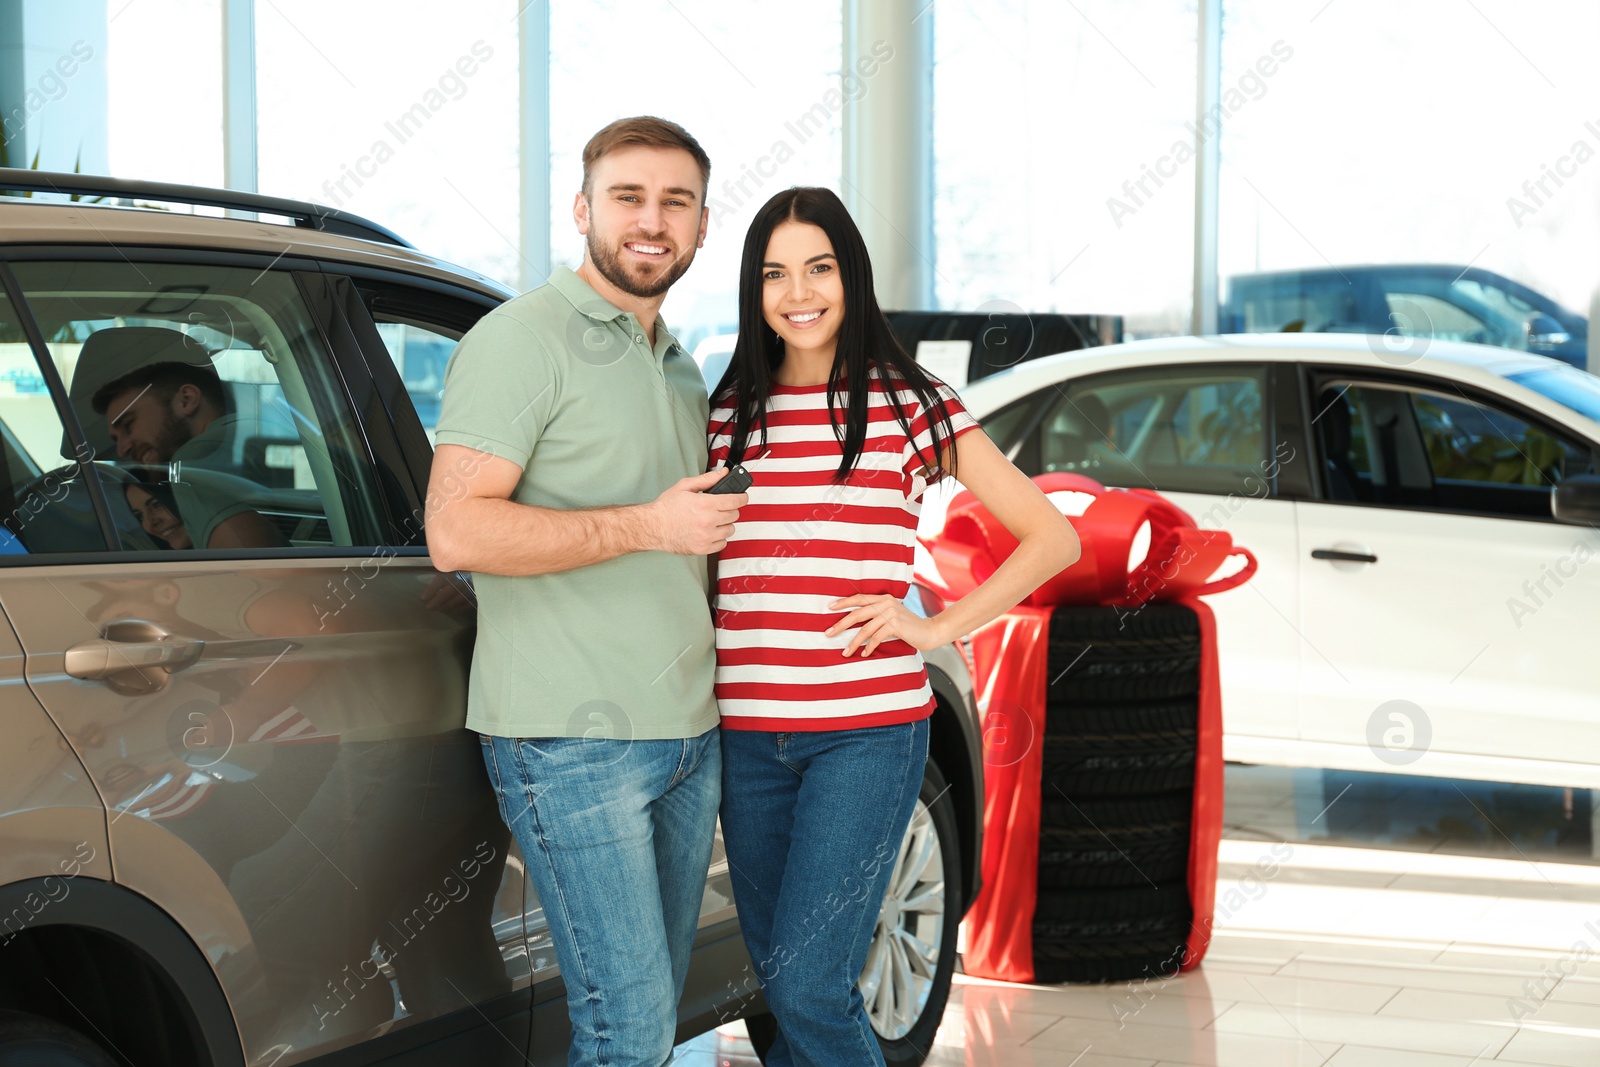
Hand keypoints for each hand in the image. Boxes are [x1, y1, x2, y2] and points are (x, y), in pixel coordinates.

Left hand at [421, 572, 475, 614]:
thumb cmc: (463, 572)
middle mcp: (465, 579)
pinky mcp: (478, 596)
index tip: (423, 598)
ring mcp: (472, 588)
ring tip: (438, 609)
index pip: (441, 580)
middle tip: (429, 607)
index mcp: (456, 570)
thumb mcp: (452, 569)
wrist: (482, 571)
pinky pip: (467, 605)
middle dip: (437, 600)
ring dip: (446, 606)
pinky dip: (457, 609)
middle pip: (449, 591)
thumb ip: (442, 575)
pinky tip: (450, 610)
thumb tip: (428, 587)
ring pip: (458, 599)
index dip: (431, 590)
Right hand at [651, 469, 745, 554]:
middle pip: (734, 515)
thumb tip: (723, 473)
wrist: (653, 527)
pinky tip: (709, 531)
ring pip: (730, 530)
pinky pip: (722, 544)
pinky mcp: (703, 549)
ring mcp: (706, 537)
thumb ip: (707, 479)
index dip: (742, 497)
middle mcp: (708, 521)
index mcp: (705, 504)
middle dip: (729, 509)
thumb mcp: (685, 486)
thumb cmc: (666, 508)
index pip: (735, 501)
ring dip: (725, 524)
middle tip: (720, 508)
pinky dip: (719, 538)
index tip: (742, 497)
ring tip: (713, 520)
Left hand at [826, 594, 946, 656]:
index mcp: (883, 598)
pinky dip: (869, 647)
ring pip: (865, 629)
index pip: (859, 598)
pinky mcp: (895, 625)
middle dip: (840, 624)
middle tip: (828, 633)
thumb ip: (877, 614)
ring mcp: (891, 613)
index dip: (843, 602)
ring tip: (845, 652)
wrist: (930, 631)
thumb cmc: (908, 626)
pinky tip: (864, 654)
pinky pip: (876, 638)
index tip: (829, 608)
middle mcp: (886, 603)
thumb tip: (854, 622)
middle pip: (857, 613)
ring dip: (853, 643)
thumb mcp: (891, 615)